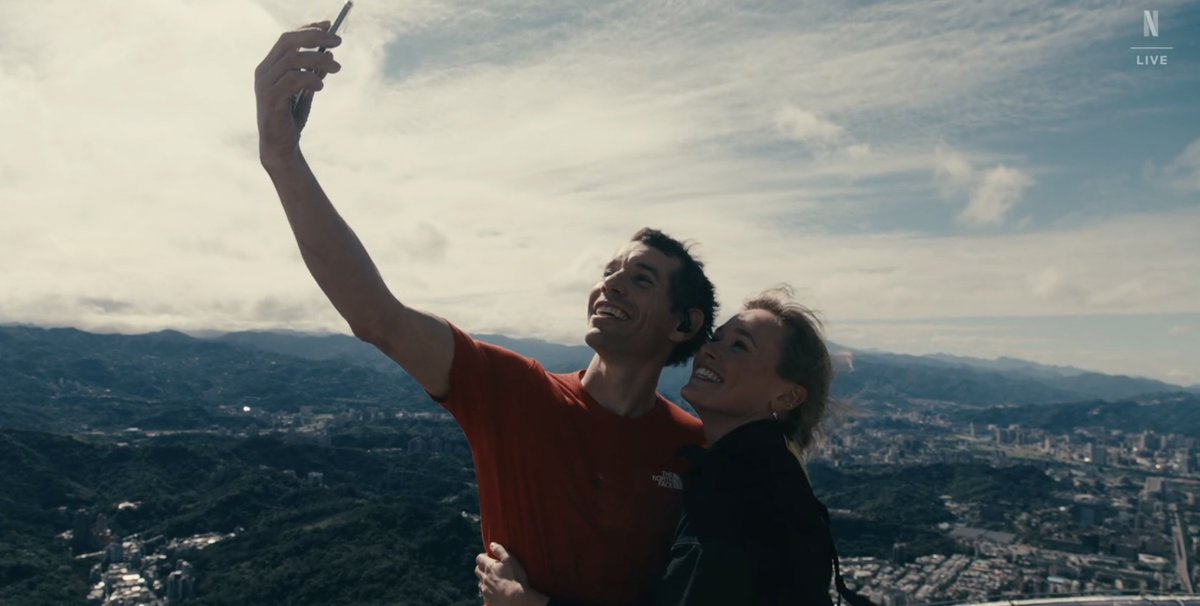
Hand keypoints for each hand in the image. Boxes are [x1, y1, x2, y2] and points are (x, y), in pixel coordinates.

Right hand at [254, 22, 341, 166]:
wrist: (281, 146)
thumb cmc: (291, 118)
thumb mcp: (306, 91)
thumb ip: (314, 73)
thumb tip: (330, 54)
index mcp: (270, 66)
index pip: (287, 38)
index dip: (308, 29)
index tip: (329, 25)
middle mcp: (264, 71)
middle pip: (288, 42)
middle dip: (315, 37)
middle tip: (339, 42)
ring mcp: (264, 84)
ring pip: (293, 59)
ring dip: (319, 59)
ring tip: (337, 68)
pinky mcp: (270, 98)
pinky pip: (293, 79)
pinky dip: (310, 78)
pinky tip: (321, 86)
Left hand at [474, 543, 548, 605]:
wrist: (516, 599)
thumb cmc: (515, 578)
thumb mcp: (510, 559)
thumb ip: (500, 550)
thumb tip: (491, 544)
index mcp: (489, 567)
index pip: (479, 558)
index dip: (483, 556)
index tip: (490, 556)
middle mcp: (484, 578)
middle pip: (477, 570)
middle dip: (481, 567)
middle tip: (490, 567)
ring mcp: (485, 589)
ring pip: (479, 581)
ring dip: (483, 578)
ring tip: (492, 579)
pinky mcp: (488, 599)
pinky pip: (483, 592)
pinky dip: (486, 589)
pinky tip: (493, 589)